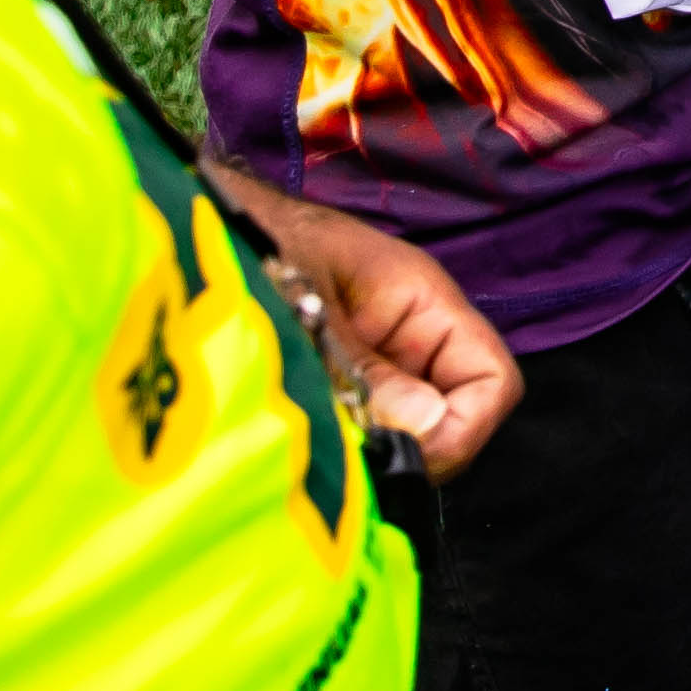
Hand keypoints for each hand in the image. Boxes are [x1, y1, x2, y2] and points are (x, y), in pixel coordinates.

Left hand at [210, 170, 525, 476]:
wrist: (198, 227)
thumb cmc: (255, 246)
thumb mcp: (309, 311)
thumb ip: (364, 372)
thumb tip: (427, 431)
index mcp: (425, 304)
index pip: (492, 380)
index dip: (462, 429)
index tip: (402, 459)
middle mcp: (415, 337)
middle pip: (455, 416)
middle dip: (411, 448)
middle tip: (348, 463)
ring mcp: (379, 362)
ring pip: (409, 429)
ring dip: (373, 450)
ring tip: (319, 450)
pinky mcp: (341, 383)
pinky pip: (367, 426)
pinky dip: (346, 446)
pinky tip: (307, 445)